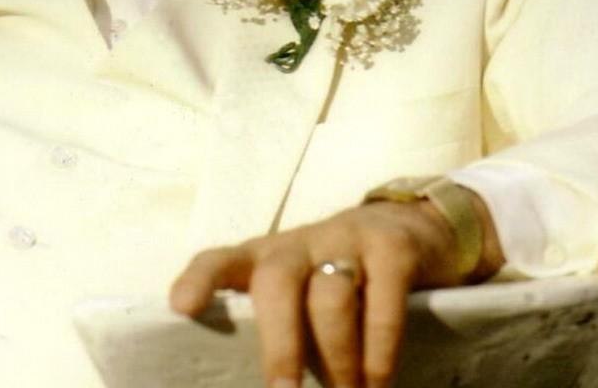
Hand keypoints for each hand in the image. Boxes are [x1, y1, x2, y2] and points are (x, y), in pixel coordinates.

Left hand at [168, 197, 502, 387]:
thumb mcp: (305, 289)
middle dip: (278, 342)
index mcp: (267, 257)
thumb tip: (276, 385)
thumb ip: (285, 324)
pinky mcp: (392, 248)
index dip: (199, 280)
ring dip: (336, 355)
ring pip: (329, 295)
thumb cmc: (345, 276)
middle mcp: (301, 244)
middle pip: (276, 282)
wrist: (416, 227)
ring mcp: (347, 240)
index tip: (181, 308)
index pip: (221, 259)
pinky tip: (379, 379)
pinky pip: (383, 298)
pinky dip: (379, 346)